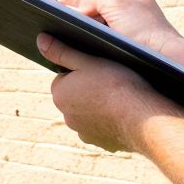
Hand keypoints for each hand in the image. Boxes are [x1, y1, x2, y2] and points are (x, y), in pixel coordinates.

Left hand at [37, 32, 171, 152]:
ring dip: (99, 105)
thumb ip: (62, 51)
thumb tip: (40, 40)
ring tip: (119, 97)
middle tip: (110, 80)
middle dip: (88, 89)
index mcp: (60, 94)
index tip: (98, 68)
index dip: (82, 69)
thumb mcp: (88, 60)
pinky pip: (103, 128)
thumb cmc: (116, 84)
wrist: (143, 117)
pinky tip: (124, 113)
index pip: (64, 76)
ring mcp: (85, 132)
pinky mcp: (102, 143)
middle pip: (75, 96)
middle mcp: (67, 117)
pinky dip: (110, 120)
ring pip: (89, 112)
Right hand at [47, 0, 183, 70]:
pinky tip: (65, 31)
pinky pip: (84, 21)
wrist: (166, 61)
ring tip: (56, 19)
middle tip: (51, 6)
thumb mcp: (113, 4)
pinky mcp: (109, 29)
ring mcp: (112, 11)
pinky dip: (74, 24)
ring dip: (69, 10)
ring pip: (81, 4)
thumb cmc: (146, 30)